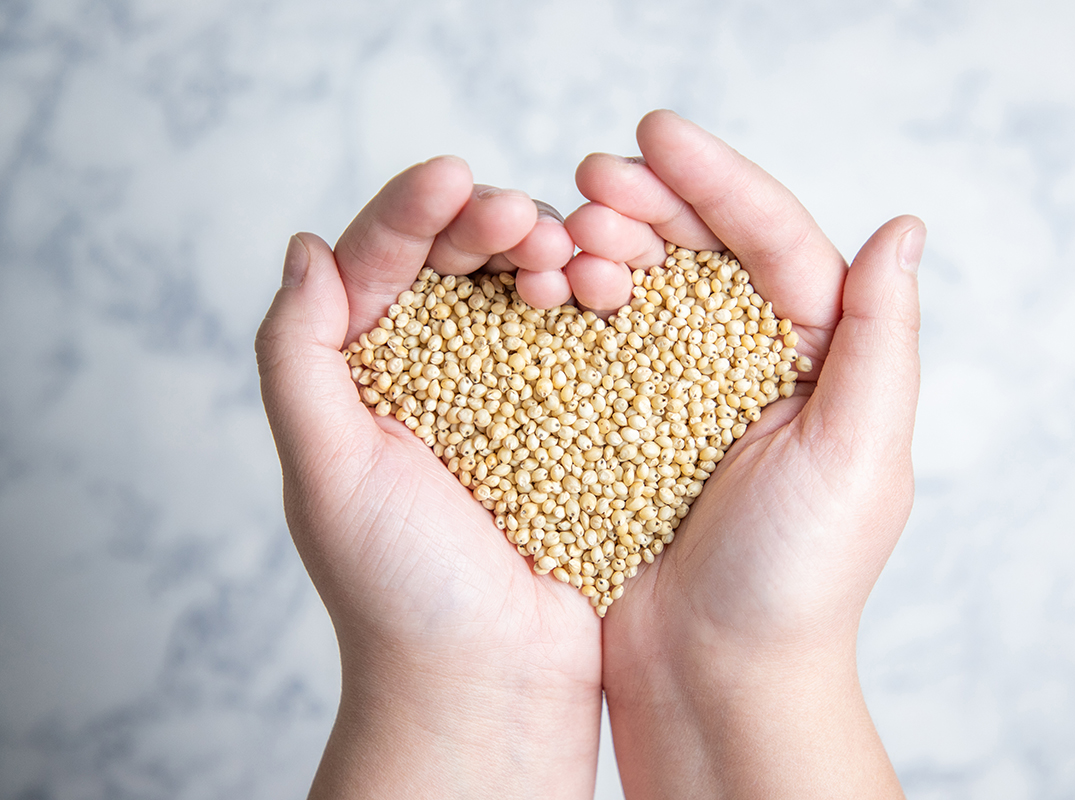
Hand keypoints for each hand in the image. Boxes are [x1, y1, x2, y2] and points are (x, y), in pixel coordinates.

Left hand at [256, 156, 600, 798]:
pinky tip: (606, 289)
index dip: (411, 212)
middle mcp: (431, 374)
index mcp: (363, 374)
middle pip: (457, 264)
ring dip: (544, 256)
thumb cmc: (397, 587)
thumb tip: (303, 248)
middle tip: (524, 219)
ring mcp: (505, 394)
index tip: (452, 176)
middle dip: (487, 224)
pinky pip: (578, 340)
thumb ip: (297, 356)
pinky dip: (590, 305)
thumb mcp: (324, 468)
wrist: (489, 678)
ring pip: (522, 291)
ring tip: (566, 254)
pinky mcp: (567, 420)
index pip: (379, 265)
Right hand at [567, 111, 921, 797]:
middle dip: (649, 201)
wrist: (712, 678)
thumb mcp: (858, 454)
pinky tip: (538, 281)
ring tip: (561, 224)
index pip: (773, 240)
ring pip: (641, 287)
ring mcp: (679, 390)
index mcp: (816, 355)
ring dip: (603, 242)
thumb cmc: (796, 580)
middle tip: (590, 176)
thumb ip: (880, 339)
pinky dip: (567, 305)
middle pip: (701, 250)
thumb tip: (903, 228)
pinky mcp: (619, 423)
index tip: (654, 134)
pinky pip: (593, 344)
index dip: (717, 180)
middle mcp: (749, 361)